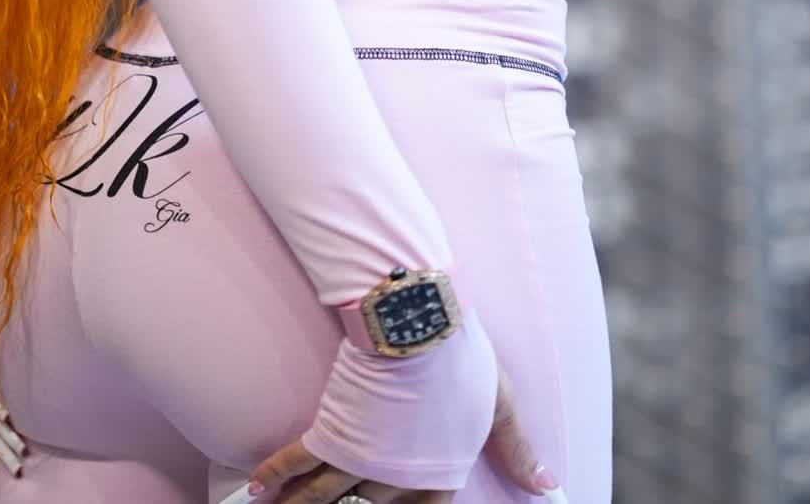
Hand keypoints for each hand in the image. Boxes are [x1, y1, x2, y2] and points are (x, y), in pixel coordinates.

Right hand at [237, 349, 559, 501]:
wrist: (418, 322)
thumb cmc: (461, 356)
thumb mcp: (499, 403)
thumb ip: (517, 449)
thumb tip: (550, 485)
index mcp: (440, 473)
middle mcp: (398, 477)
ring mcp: (361, 457)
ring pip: (325, 496)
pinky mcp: (332, 429)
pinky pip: (298, 459)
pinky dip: (277, 476)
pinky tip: (259, 489)